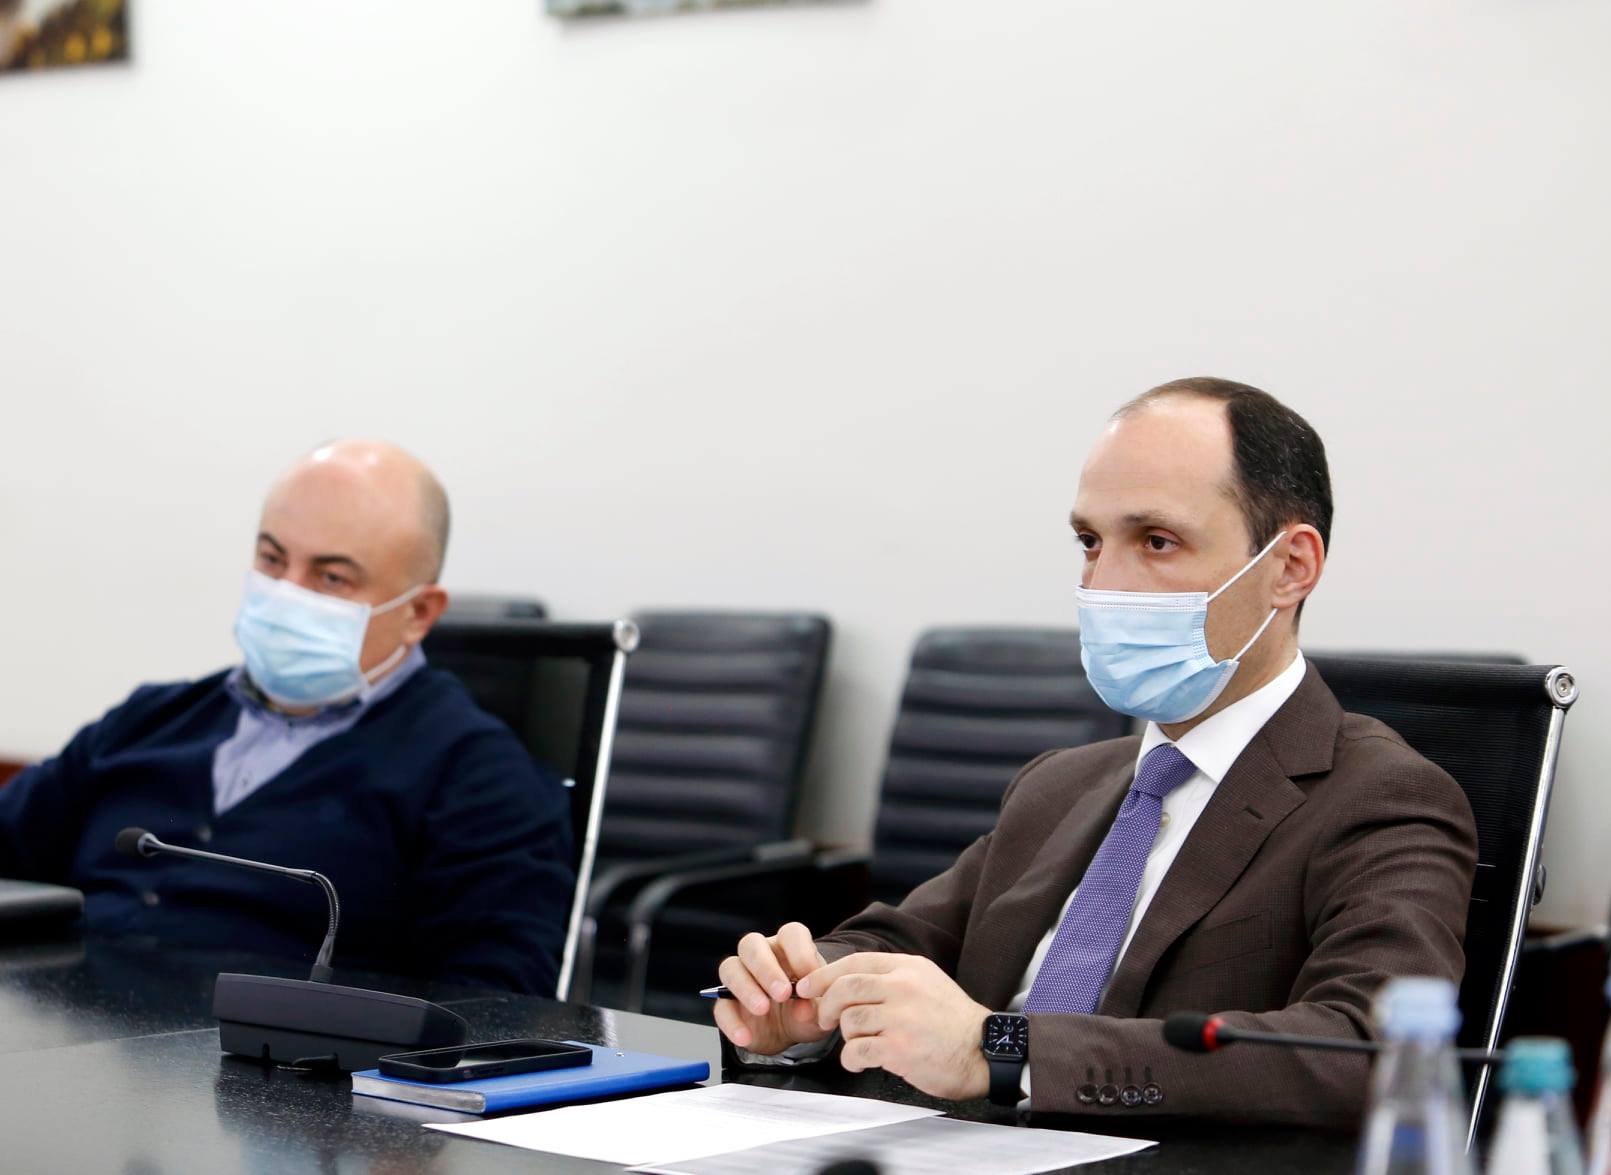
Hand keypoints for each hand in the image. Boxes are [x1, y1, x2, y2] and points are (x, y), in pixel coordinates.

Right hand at [713, 922, 831, 1054]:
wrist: (790, 1034)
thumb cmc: (807, 1008)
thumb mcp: (819, 1010)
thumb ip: (815, 1008)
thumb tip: (802, 1010)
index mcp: (788, 948)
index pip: (791, 933)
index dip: (800, 951)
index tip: (811, 975)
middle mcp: (761, 955)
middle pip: (751, 944)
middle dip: (766, 968)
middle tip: (782, 993)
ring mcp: (740, 977)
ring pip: (730, 968)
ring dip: (745, 988)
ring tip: (762, 1009)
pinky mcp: (727, 1004)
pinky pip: (721, 1007)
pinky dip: (732, 1022)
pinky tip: (745, 1036)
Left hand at [796, 953, 991, 1100]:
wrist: (984, 1051)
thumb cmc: (953, 1022)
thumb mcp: (927, 982)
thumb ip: (892, 978)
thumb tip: (847, 982)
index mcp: (908, 968)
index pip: (855, 962)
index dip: (824, 975)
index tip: (807, 987)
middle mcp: (903, 988)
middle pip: (844, 989)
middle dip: (826, 1005)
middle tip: (824, 1020)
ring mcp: (901, 1018)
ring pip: (848, 1021)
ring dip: (845, 1037)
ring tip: (858, 1045)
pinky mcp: (899, 1049)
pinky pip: (856, 1051)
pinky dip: (850, 1060)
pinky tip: (860, 1063)